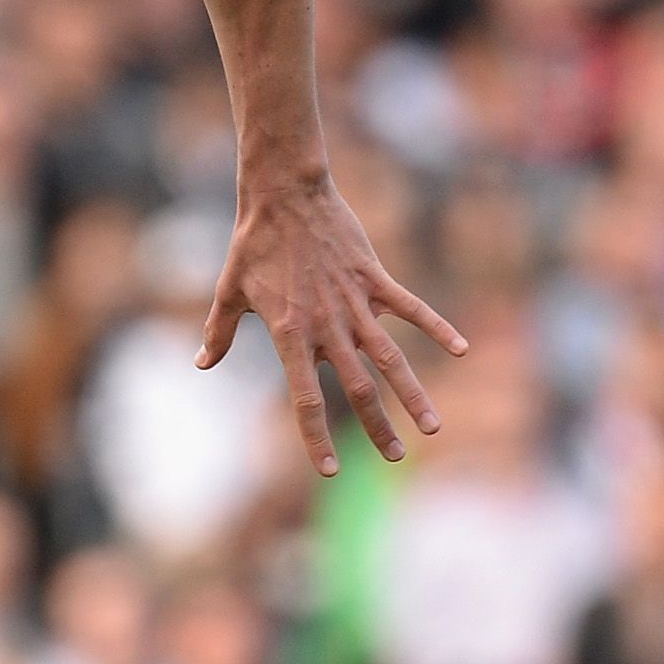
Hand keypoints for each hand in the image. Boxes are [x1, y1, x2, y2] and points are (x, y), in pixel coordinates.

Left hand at [199, 174, 467, 475]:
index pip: (305, 399)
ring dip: (412, 395)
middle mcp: (326, 326)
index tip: (330, 470)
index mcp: (289, 335)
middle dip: (377, 428)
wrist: (284, 194)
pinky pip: (411, 308)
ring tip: (432, 427)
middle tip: (396, 458)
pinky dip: (437, 327)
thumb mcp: (228, 290)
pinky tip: (462, 349)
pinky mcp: (374, 278)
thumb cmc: (253, 243)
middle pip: (357, 388)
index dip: (316, 436)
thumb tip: (201, 363)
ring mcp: (354, 303)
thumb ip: (219, 332)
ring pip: (390, 358)